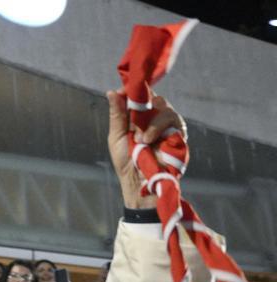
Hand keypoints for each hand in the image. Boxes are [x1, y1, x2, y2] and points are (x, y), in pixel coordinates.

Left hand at [106, 90, 185, 208]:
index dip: (135, 90)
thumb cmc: (126, 162)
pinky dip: (158, 128)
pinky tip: (148, 140)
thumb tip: (111, 91)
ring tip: (140, 140)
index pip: (142, 95)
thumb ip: (117, 115)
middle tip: (132, 122)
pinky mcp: (179, 134)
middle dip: (143, 107)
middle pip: (156, 98)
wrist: (139, 183)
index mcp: (140, 118)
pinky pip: (174, 120)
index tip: (125, 91)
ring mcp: (169, 126)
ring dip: (150, 122)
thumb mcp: (117, 137)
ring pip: (165, 108)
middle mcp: (156, 119)